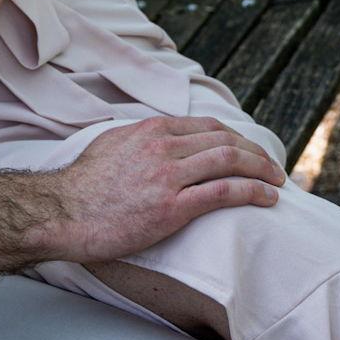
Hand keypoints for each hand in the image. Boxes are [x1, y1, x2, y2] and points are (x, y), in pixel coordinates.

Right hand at [52, 116, 283, 262]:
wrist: (62, 213)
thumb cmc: (82, 185)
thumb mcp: (110, 144)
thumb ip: (139, 138)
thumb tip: (155, 138)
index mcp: (150, 129)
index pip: (207, 126)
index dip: (236, 138)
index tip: (250, 151)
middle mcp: (162, 145)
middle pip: (224, 140)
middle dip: (255, 152)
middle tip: (273, 167)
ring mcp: (168, 175)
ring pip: (229, 161)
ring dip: (261, 170)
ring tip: (277, 182)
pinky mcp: (171, 207)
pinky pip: (223, 192)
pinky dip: (252, 192)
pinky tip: (267, 198)